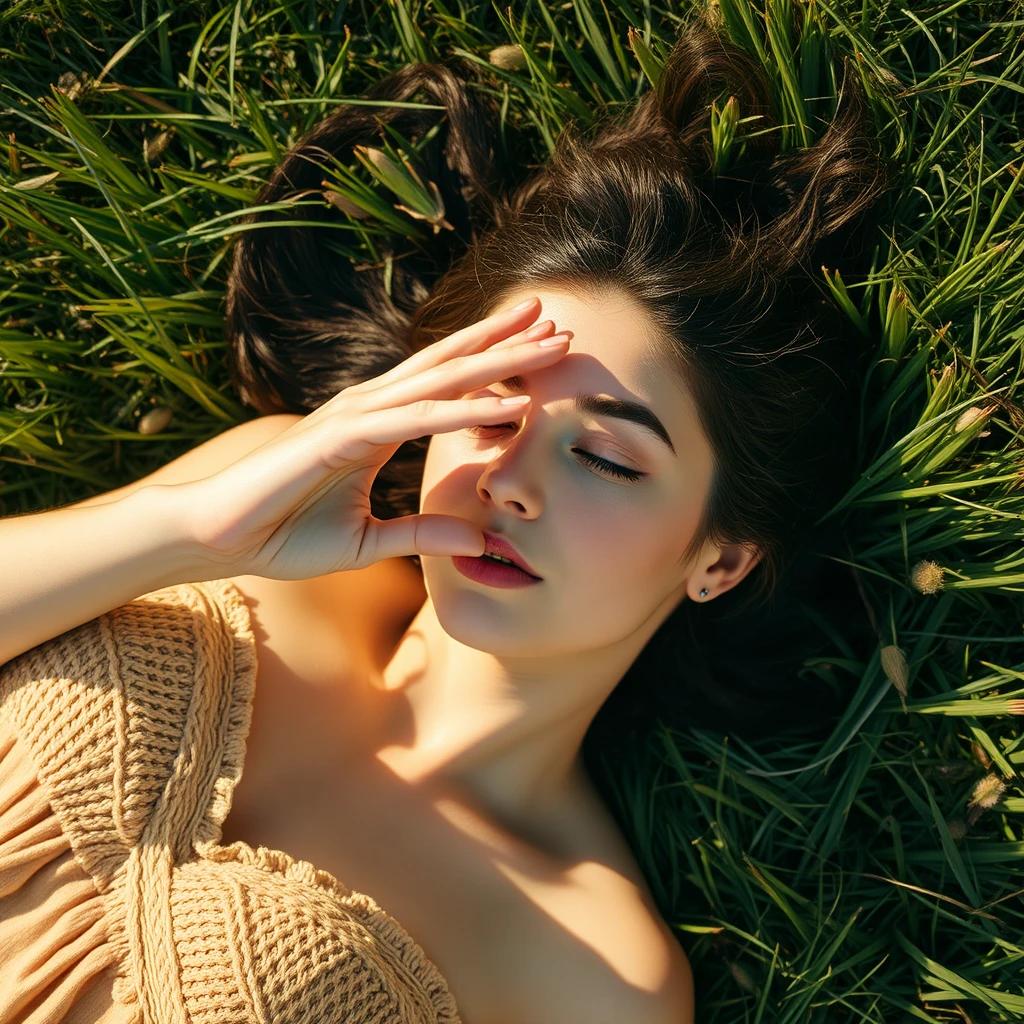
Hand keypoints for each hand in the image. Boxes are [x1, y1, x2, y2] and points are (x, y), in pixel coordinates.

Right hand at [178, 298, 569, 580]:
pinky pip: (416, 421)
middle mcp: (372, 408)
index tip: (539, 351)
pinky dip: (465, 411)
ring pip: (443, 381)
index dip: (493, 365)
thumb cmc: (284, 535)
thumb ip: (422, 534)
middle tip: (558, 320)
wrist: (218, 539)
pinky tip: (508, 404)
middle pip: (452, 367)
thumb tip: (475, 540)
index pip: (446, 385)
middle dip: (506, 342)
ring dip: (500, 362)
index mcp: (377, 425)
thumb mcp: (370, 541)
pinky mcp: (342, 437)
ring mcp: (357, 416)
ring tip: (549, 342)